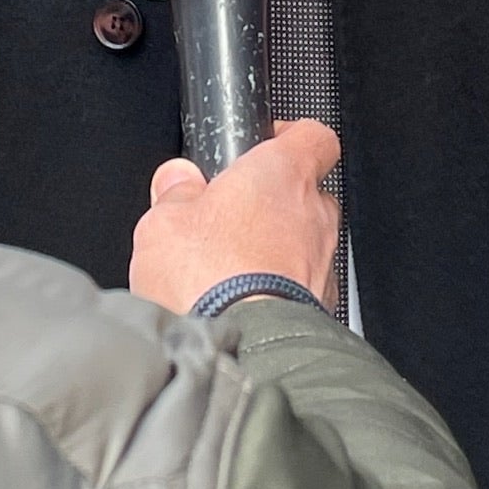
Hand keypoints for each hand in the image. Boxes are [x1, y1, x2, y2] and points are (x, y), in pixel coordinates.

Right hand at [129, 120, 340, 315]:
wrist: (244, 353)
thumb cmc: (211, 281)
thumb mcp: (164, 224)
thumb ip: (175, 194)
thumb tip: (176, 181)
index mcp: (281, 174)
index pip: (312, 135)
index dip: (290, 137)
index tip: (265, 144)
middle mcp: (314, 214)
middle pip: (308, 191)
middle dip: (276, 201)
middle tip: (236, 214)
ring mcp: (324, 262)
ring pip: (309, 241)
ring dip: (280, 249)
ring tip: (235, 269)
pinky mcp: (324, 306)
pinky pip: (306, 285)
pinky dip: (283, 289)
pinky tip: (246, 303)